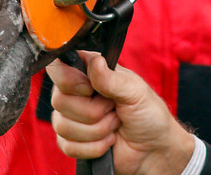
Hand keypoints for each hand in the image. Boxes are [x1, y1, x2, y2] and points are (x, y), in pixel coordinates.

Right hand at [47, 51, 194, 174]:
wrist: (152, 149)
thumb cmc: (147, 113)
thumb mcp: (134, 91)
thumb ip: (111, 79)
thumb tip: (95, 62)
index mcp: (88, 71)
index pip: (58, 67)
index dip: (69, 80)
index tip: (90, 89)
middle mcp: (75, 92)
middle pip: (59, 100)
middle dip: (93, 111)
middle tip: (113, 108)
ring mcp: (71, 117)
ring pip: (62, 125)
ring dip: (96, 131)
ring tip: (114, 124)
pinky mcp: (72, 142)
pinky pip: (67, 146)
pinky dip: (93, 147)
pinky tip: (108, 141)